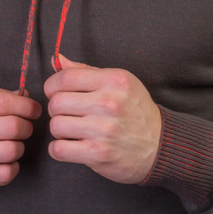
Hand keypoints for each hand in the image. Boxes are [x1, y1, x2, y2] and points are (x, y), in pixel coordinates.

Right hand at [0, 83, 41, 199]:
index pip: (3, 102)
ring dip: (19, 148)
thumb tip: (24, 96)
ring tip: (12, 144)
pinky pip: (5, 173)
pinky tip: (4, 162)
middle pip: (12, 126)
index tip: (34, 110)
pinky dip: (12, 167)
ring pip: (12, 150)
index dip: (26, 106)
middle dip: (26, 127)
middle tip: (24, 128)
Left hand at [44, 54, 161, 183]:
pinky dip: (59, 150)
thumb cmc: (136, 112)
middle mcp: (109, 103)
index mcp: (114, 81)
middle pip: (56, 102)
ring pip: (56, 126)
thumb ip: (86, 71)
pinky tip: (71, 146)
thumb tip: (56, 60)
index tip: (55, 92)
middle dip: (56, 109)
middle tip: (67, 114)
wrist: (160, 146)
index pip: (65, 77)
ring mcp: (104, 130)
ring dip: (59, 130)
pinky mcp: (99, 154)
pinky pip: (59, 149)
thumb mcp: (119, 84)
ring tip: (72, 131)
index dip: (52, 85)